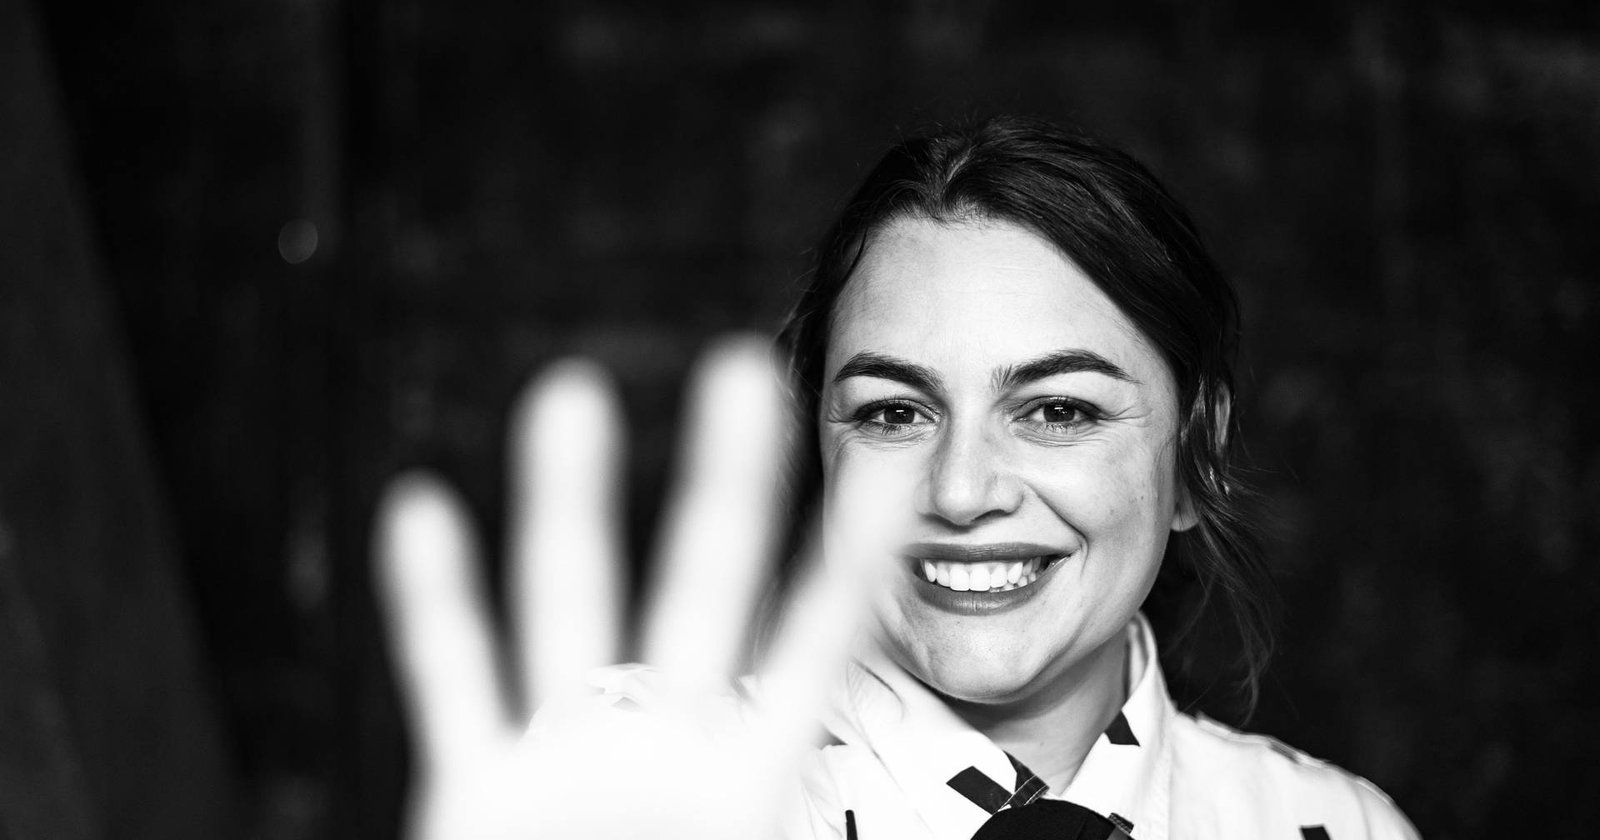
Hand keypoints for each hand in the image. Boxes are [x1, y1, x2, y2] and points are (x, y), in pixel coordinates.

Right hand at [373, 336, 890, 838]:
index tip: (887, 469)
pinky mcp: (479, 795)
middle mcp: (662, 745)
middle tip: (745, 368)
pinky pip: (452, 682)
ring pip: (566, 606)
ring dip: (567, 501)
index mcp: (747, 781)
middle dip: (723, 483)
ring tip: (574, 391)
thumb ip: (830, 837)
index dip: (850, 560)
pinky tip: (422, 511)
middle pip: (700, 586)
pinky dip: (433, 602)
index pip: (818, 646)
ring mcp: (567, 760)